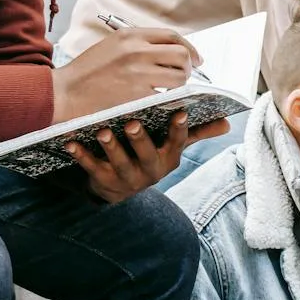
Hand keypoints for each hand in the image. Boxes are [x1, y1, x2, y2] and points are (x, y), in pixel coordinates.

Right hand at [53, 28, 202, 124]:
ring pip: (179, 77)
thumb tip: (168, 49)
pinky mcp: (137, 95)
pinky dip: (166, 99)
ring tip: (168, 89)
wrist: (65, 92)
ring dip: (179, 85)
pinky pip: (165, 96)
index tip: (195, 59)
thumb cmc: (87, 71)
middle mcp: (137, 51)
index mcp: (130, 35)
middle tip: (183, 76)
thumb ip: (139, 44)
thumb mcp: (112, 45)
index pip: (172, 35)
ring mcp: (138, 74)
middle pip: (181, 54)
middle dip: (188, 67)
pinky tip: (157, 101)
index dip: (189, 47)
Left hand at [64, 111, 230, 202]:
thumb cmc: (149, 156)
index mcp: (169, 157)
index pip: (178, 142)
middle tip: (132, 122)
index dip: (179, 129)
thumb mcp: (173, 147)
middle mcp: (151, 170)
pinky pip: (92, 170)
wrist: (119, 188)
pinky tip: (71, 143)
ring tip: (102, 130)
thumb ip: (198, 133)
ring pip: (119, 163)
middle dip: (140, 140)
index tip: (180, 111)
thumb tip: (228, 123)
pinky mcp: (105, 182)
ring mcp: (128, 178)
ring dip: (111, 147)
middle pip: (147, 155)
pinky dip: (81, 157)